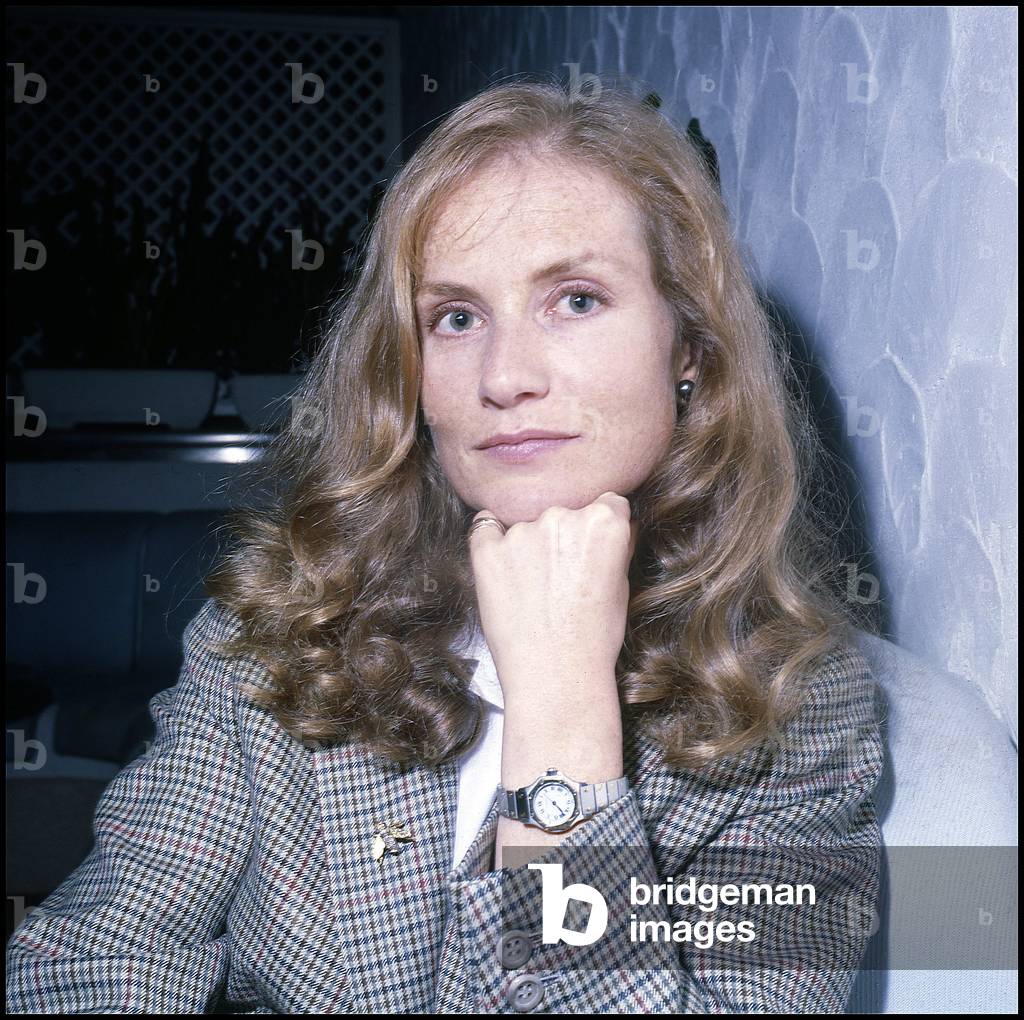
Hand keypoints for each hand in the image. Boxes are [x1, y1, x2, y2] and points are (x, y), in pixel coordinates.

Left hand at [467, 491, 636, 704]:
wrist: (555, 675)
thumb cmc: (593, 638)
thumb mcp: (621, 587)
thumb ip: (615, 546)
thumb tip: (613, 524)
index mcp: (604, 522)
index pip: (606, 503)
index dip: (600, 528)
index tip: (590, 550)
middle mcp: (563, 517)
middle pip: (564, 511)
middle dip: (564, 535)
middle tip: (562, 576)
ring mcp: (522, 532)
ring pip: (527, 523)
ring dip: (529, 543)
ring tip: (534, 588)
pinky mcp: (487, 550)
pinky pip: (485, 527)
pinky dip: (493, 541)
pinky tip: (503, 569)